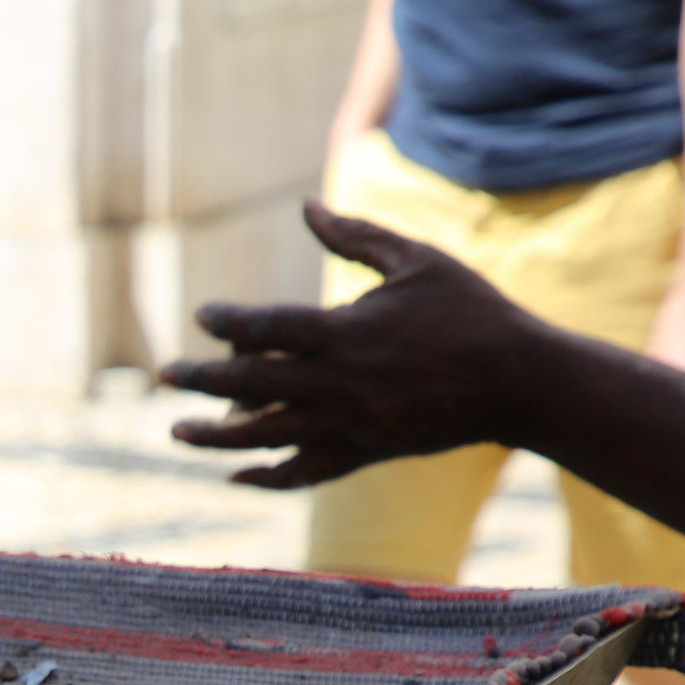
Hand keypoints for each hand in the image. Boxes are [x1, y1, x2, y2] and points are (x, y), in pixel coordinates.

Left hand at [160, 200, 539, 487]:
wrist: (520, 381)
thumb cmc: (470, 311)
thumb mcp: (416, 260)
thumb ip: (356, 236)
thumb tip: (306, 207)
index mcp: (345, 332)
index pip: (266, 328)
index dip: (228, 322)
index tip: (203, 315)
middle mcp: (337, 384)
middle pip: (250, 384)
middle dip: (202, 379)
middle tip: (164, 373)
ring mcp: (347, 425)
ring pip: (264, 435)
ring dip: (215, 436)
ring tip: (177, 431)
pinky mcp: (363, 453)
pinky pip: (302, 474)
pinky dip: (265, 477)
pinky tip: (235, 476)